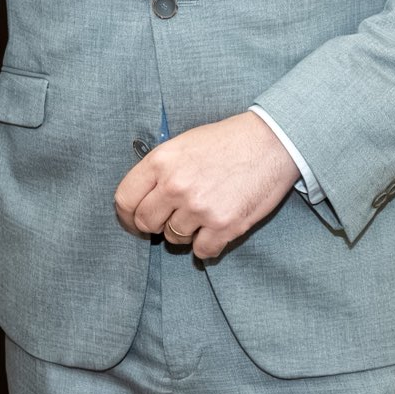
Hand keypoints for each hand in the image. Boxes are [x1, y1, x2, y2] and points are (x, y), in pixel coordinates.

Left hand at [112, 111, 299, 259]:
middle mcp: (176, 186)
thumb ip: (159, 170)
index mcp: (161, 162)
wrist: (270, 143)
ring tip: (201, 215)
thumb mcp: (182, 144)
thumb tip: (142, 198)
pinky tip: (214, 230)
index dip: (127, 215)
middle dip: (155, 225)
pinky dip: (207, 246)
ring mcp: (200, 208)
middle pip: (146, 223)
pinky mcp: (224, 226)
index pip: (124, 200)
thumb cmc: (226, 142)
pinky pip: (202, 251)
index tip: (134, 221)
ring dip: (184, 233)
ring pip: (174, 238)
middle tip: (169, 219)